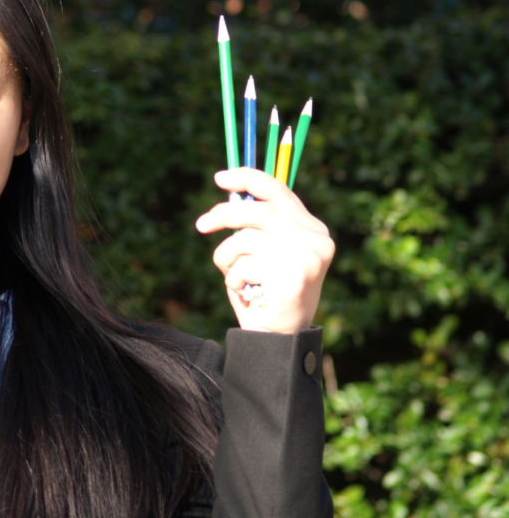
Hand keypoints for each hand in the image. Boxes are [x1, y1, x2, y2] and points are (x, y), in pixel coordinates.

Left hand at [194, 168, 333, 333]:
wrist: (277, 340)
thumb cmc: (264, 293)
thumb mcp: (263, 252)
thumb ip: (256, 225)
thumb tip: (229, 192)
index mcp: (313, 230)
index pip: (279, 191)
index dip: (247, 179)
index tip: (220, 178)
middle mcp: (317, 241)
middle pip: (257, 212)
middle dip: (223, 215)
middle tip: (201, 225)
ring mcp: (308, 259)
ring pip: (244, 240)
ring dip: (227, 258)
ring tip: (235, 278)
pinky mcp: (293, 278)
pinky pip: (242, 266)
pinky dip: (233, 280)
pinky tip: (248, 295)